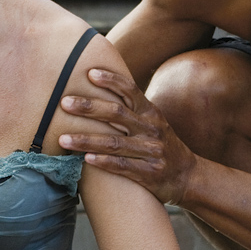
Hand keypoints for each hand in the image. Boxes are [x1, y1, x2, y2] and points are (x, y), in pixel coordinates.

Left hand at [58, 67, 196, 205]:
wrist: (188, 176)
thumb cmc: (159, 144)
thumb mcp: (151, 122)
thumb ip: (130, 108)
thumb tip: (97, 86)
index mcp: (151, 112)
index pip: (130, 90)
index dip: (111, 80)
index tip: (90, 73)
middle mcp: (151, 129)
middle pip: (117, 114)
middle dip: (89, 107)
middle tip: (64, 103)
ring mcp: (151, 151)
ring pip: (114, 143)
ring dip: (86, 140)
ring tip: (62, 139)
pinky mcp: (149, 173)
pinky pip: (122, 166)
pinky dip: (103, 162)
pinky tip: (85, 159)